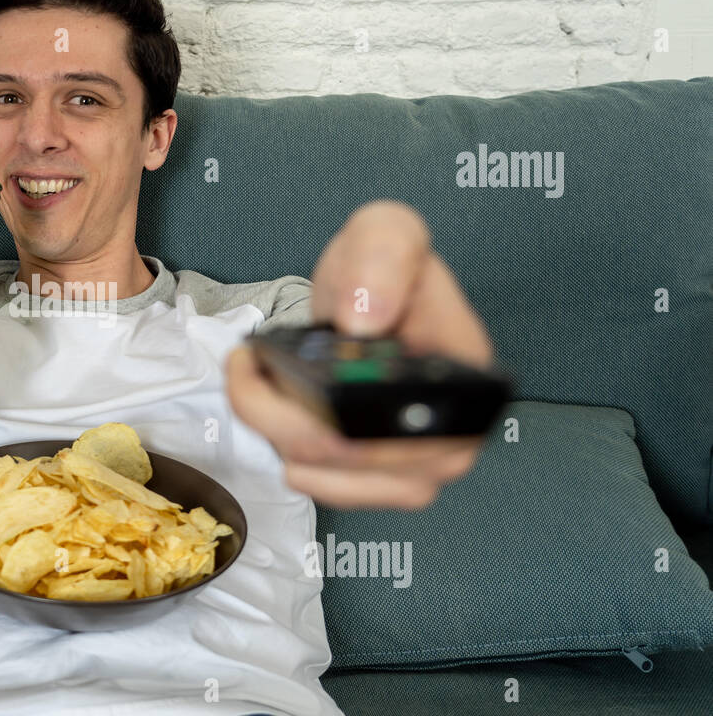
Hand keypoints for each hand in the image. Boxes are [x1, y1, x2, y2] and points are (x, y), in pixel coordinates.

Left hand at [225, 200, 492, 508]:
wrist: (366, 299)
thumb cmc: (384, 272)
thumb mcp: (388, 233)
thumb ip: (384, 257)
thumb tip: (366, 319)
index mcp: (468, 385)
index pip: (401, 428)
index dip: (333, 410)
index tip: (272, 364)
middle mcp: (450, 441)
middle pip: (349, 458)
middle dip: (279, 412)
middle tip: (247, 363)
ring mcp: (412, 470)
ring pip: (325, 475)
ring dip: (272, 429)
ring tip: (254, 378)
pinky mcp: (374, 480)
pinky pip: (320, 482)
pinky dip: (280, 446)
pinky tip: (267, 407)